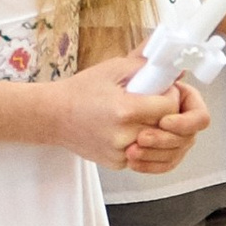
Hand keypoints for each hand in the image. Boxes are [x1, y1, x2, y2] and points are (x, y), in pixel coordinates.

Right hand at [49, 55, 208, 174]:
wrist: (53, 116)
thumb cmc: (80, 91)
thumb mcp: (112, 69)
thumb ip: (144, 64)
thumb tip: (171, 61)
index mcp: (125, 110)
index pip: (170, 107)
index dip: (171, 96)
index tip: (163, 90)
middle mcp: (125, 136)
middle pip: (168, 127)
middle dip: (166, 112)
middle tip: (153, 100)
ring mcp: (122, 153)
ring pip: (158, 143)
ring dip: (157, 128)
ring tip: (141, 113)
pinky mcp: (118, 163)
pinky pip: (145, 152)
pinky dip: (142, 140)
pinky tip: (127, 127)